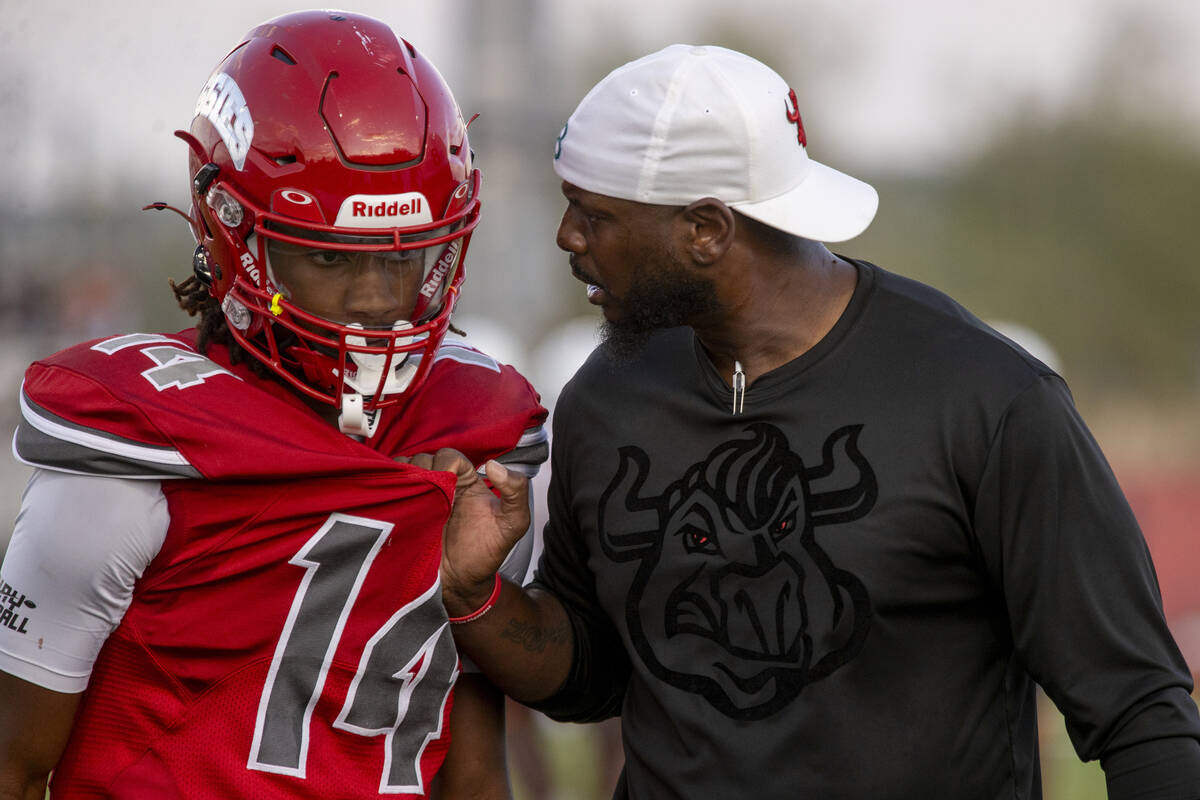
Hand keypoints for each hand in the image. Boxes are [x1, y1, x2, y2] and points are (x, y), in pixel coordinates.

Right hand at [402, 449, 529, 615]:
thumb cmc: (487, 553)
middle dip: (423, 470)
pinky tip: (399, 502)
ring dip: (406, 479)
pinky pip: (389, 490)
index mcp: (466, 481)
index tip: (447, 482)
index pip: (450, 456)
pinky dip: (390, 488)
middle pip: (423, 459)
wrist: (461, 583)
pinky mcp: (402, 512)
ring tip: (414, 499)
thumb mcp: (514, 523)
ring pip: (404, 471)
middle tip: (428, 492)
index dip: (446, 463)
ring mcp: (421, 498)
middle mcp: (442, 485)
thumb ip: (516, 492)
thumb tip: (494, 465)